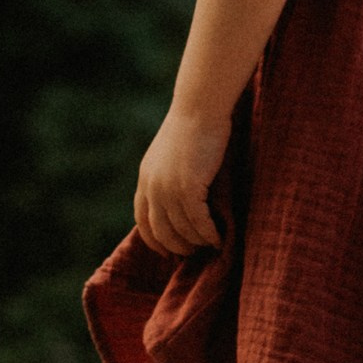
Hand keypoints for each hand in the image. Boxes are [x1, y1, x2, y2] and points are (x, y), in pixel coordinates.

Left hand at [135, 105, 228, 256]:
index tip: (167, 251)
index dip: (154, 240)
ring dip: (197, 242)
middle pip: (160, 231)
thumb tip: (177, 199)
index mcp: (145, 180)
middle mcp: (152, 188)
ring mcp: (169, 190)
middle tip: (194, 253)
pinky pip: (198, 222)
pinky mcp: (188, 189)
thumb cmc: (192, 127)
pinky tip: (219, 238)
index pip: (142, 221)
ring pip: (182, 230)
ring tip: (211, 245)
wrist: (199, 109)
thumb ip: (167, 176)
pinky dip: (209, 234)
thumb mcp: (169, 154)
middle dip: (177, 247)